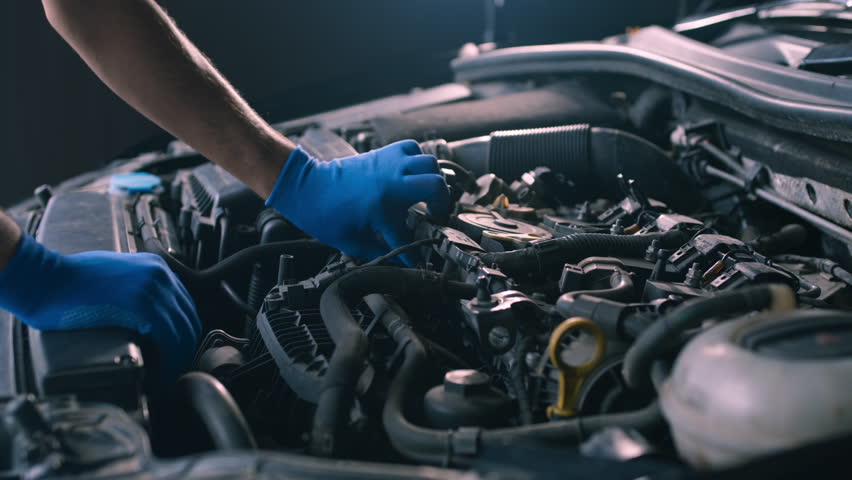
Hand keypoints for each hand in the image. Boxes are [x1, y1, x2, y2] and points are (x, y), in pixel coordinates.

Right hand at [0, 234, 200, 384]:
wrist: (46, 280)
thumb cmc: (71, 282)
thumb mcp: (117, 277)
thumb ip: (139, 293)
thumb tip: (150, 322)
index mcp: (157, 268)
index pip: (184, 307)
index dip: (183, 335)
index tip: (176, 355)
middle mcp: (161, 276)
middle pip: (189, 320)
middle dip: (184, 350)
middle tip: (173, 371)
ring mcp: (154, 289)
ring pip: (183, 333)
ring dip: (178, 359)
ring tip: (166, 378)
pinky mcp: (142, 306)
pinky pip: (170, 340)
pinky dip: (169, 361)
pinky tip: (159, 375)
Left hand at [266, 140, 450, 264]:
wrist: (306, 187)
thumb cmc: (324, 215)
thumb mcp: (352, 242)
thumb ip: (378, 252)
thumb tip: (398, 261)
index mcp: (381, 208)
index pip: (410, 235)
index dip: (416, 254)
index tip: (419, 260)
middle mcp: (390, 182)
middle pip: (436, 186)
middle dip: (442, 203)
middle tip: (434, 214)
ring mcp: (389, 164)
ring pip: (430, 163)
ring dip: (433, 179)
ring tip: (426, 194)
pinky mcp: (384, 153)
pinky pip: (413, 149)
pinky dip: (418, 160)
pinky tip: (412, 175)